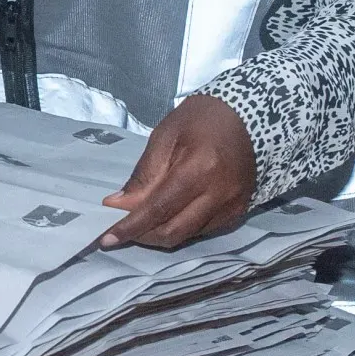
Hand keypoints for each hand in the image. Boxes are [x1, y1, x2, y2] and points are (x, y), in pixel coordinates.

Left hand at [99, 94, 256, 248]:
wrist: (247, 117)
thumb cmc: (200, 119)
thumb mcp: (164, 136)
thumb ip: (144, 175)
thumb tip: (119, 205)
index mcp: (199, 168)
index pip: (159, 208)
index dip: (131, 227)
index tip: (107, 238)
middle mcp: (219, 194)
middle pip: (173, 231)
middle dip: (142, 236)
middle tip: (119, 230)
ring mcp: (232, 206)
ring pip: (186, 235)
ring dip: (158, 234)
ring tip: (139, 224)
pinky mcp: (237, 212)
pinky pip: (201, 231)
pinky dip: (179, 227)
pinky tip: (167, 216)